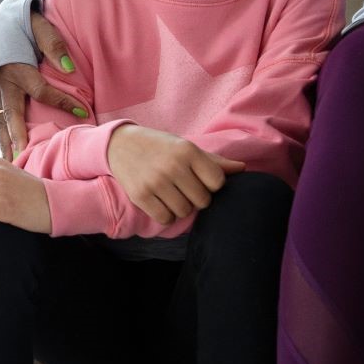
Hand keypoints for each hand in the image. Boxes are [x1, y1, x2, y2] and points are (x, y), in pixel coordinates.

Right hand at [0, 7, 87, 161]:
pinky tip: (9, 155)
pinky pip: (1, 121)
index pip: (41, 90)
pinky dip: (4, 137)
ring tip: (12, 163)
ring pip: (1, 122)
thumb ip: (52, 43)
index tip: (83, 111)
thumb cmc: (25, 24)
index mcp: (16, 68)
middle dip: (17, 135)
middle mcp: (5, 84)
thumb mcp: (38, 25)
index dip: (62, 101)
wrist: (3, 22)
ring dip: (6, 143)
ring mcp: (0, 93)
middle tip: (22, 155)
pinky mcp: (0, 97)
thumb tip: (68, 69)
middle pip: (11, 114)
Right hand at [106, 126, 245, 223]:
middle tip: (184, 188)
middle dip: (196, 198)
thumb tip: (243, 169)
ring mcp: (156, 182)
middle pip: (202, 201)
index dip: (211, 185)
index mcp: (188, 151)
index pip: (217, 182)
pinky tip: (160, 202)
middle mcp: (173, 166)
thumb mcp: (186, 147)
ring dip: (181, 208)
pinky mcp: (140, 195)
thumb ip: (214, 161)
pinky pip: (165, 218)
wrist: (120, 144)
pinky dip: (166, 215)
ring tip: (172, 194)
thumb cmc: (160, 147)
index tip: (200, 180)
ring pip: (184, 212)